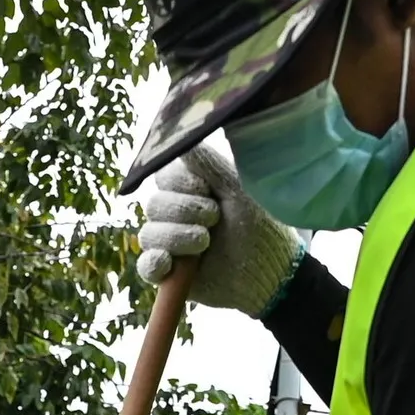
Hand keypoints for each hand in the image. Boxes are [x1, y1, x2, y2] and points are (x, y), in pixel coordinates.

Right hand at [135, 141, 304, 314]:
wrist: (268, 269)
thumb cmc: (258, 225)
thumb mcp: (236, 190)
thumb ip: (209, 165)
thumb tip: (182, 139)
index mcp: (190, 191)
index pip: (163, 177)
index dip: (179, 183)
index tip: (206, 190)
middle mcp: (175, 216)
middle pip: (154, 205)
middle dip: (184, 211)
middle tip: (214, 218)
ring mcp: (170, 245)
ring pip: (149, 234)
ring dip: (177, 237)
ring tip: (205, 243)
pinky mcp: (169, 274)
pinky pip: (145, 267)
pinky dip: (153, 263)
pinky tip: (168, 263)